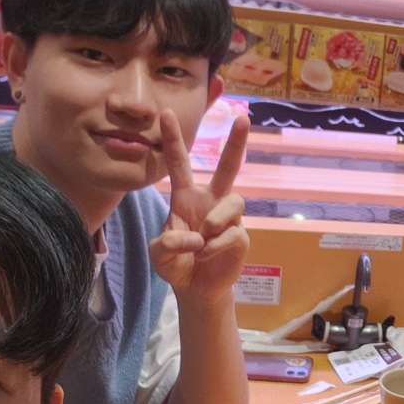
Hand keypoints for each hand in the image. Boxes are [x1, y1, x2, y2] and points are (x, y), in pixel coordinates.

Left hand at [149, 108, 250, 302]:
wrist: (196, 289)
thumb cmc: (176, 264)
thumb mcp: (159, 254)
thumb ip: (167, 243)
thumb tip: (195, 237)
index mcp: (186, 197)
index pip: (179, 163)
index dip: (173, 139)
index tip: (165, 113)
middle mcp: (211, 202)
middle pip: (228, 167)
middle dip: (236, 143)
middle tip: (244, 117)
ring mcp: (228, 219)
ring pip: (234, 200)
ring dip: (217, 219)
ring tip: (204, 237)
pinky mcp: (240, 237)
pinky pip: (233, 232)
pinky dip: (215, 246)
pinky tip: (206, 254)